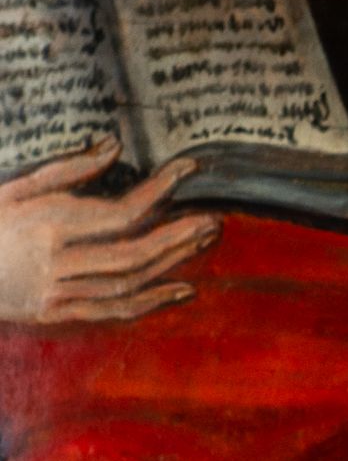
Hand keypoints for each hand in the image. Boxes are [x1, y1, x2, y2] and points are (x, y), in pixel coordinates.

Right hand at [0, 146, 215, 324]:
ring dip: (171, 263)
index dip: (160, 191)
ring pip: (128, 283)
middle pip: (134, 252)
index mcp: (45, 223)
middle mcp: (55, 261)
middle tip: (214, 220)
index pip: (121, 212)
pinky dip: (150, 302)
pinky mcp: (53, 315)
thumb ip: (67, 170)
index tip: (189, 171)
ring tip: (202, 242)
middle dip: (178, 235)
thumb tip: (115, 146)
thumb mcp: (15, 185)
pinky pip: (111, 311)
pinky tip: (182, 289)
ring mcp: (54, 293)